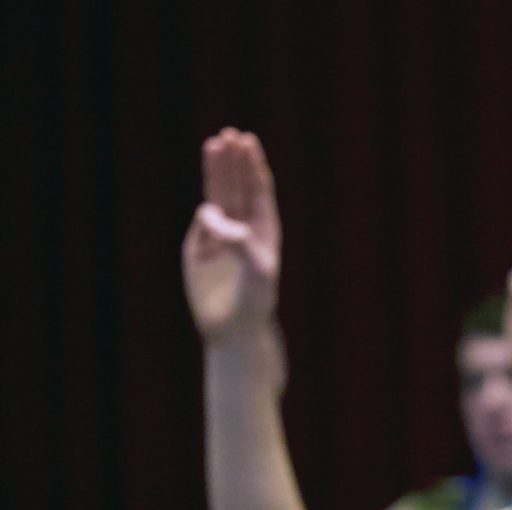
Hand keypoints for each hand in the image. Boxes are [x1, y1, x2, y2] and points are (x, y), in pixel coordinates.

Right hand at [183, 128, 280, 343]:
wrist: (234, 326)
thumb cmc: (255, 298)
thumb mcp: (256, 269)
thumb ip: (239, 242)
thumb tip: (214, 216)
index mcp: (265, 228)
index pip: (259, 189)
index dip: (253, 165)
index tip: (247, 141)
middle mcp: (243, 227)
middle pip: (238, 185)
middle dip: (234, 161)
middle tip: (230, 134)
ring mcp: (220, 235)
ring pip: (218, 196)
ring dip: (216, 171)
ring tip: (213, 144)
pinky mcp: (199, 246)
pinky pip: (202, 221)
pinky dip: (206, 211)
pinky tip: (210, 211)